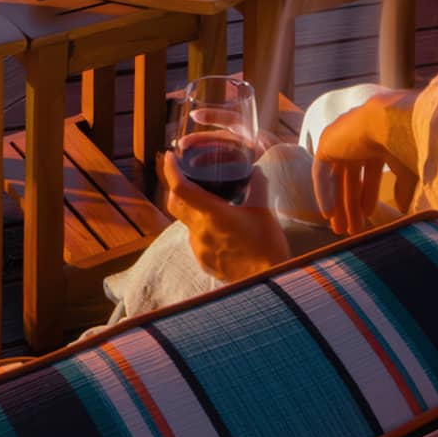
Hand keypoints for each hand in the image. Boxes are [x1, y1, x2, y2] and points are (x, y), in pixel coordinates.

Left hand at [160, 151, 290, 282]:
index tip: (170, 156)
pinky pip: (195, 239)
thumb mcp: (263, 209)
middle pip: (174, 203)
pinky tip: (218, 229)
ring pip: (185, 222)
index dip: (171, 170)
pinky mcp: (203, 262)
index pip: (181, 188)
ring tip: (210, 204)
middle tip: (185, 175)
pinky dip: (200, 229)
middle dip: (175, 187)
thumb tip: (254, 169)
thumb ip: (256, 185)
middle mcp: (200, 231)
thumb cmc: (267, 244)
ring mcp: (199, 249)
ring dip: (190, 210)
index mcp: (212, 214)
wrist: (267, 279)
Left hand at [311, 101, 417, 236]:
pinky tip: (328, 214)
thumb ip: (404, 188)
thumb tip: (402, 207)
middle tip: (352, 229)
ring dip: (338, 203)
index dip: (369, 196)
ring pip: (336, 177)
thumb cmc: (406, 145)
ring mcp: (341, 139)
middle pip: (351, 177)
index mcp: (379, 139)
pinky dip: (324, 192)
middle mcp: (358, 138)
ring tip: (340, 230)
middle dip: (351, 204)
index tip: (368, 217)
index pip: (370, 172)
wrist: (390, 124)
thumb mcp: (408, 170)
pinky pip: (321, 172)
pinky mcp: (327, 143)